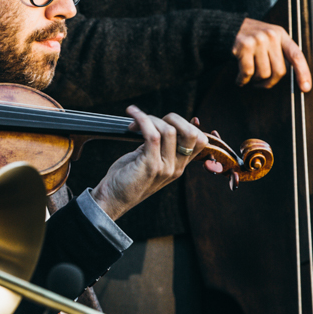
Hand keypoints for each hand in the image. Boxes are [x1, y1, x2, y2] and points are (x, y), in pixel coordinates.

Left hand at [91, 107, 208, 220]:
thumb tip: (163, 122)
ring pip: (170, 130)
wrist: (112, 199)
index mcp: (178, 166)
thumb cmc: (127, 177)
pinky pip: (152, 134)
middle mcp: (176, 168)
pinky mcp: (150, 165)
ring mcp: (165, 168)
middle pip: (192, 134)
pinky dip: (142, 119)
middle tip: (153, 119)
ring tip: (135, 122)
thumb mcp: (149, 159)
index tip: (168, 119)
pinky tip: (132, 114)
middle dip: (174, 118)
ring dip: (151, 118)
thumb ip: (159, 145)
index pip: (200, 141)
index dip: (188, 124)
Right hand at [232, 18, 311, 91]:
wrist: (228, 27)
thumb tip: (288, 77)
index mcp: (281, 35)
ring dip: (255, 80)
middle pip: (279, 71)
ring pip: (263, 74)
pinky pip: (248, 73)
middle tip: (261, 83)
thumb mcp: (269, 37)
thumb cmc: (251, 37)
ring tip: (249, 76)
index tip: (305, 87)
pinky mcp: (244, 47)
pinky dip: (243, 80)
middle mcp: (271, 36)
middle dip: (270, 82)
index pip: (296, 56)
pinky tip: (240, 79)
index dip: (303, 73)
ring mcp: (258, 41)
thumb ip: (279, 52)